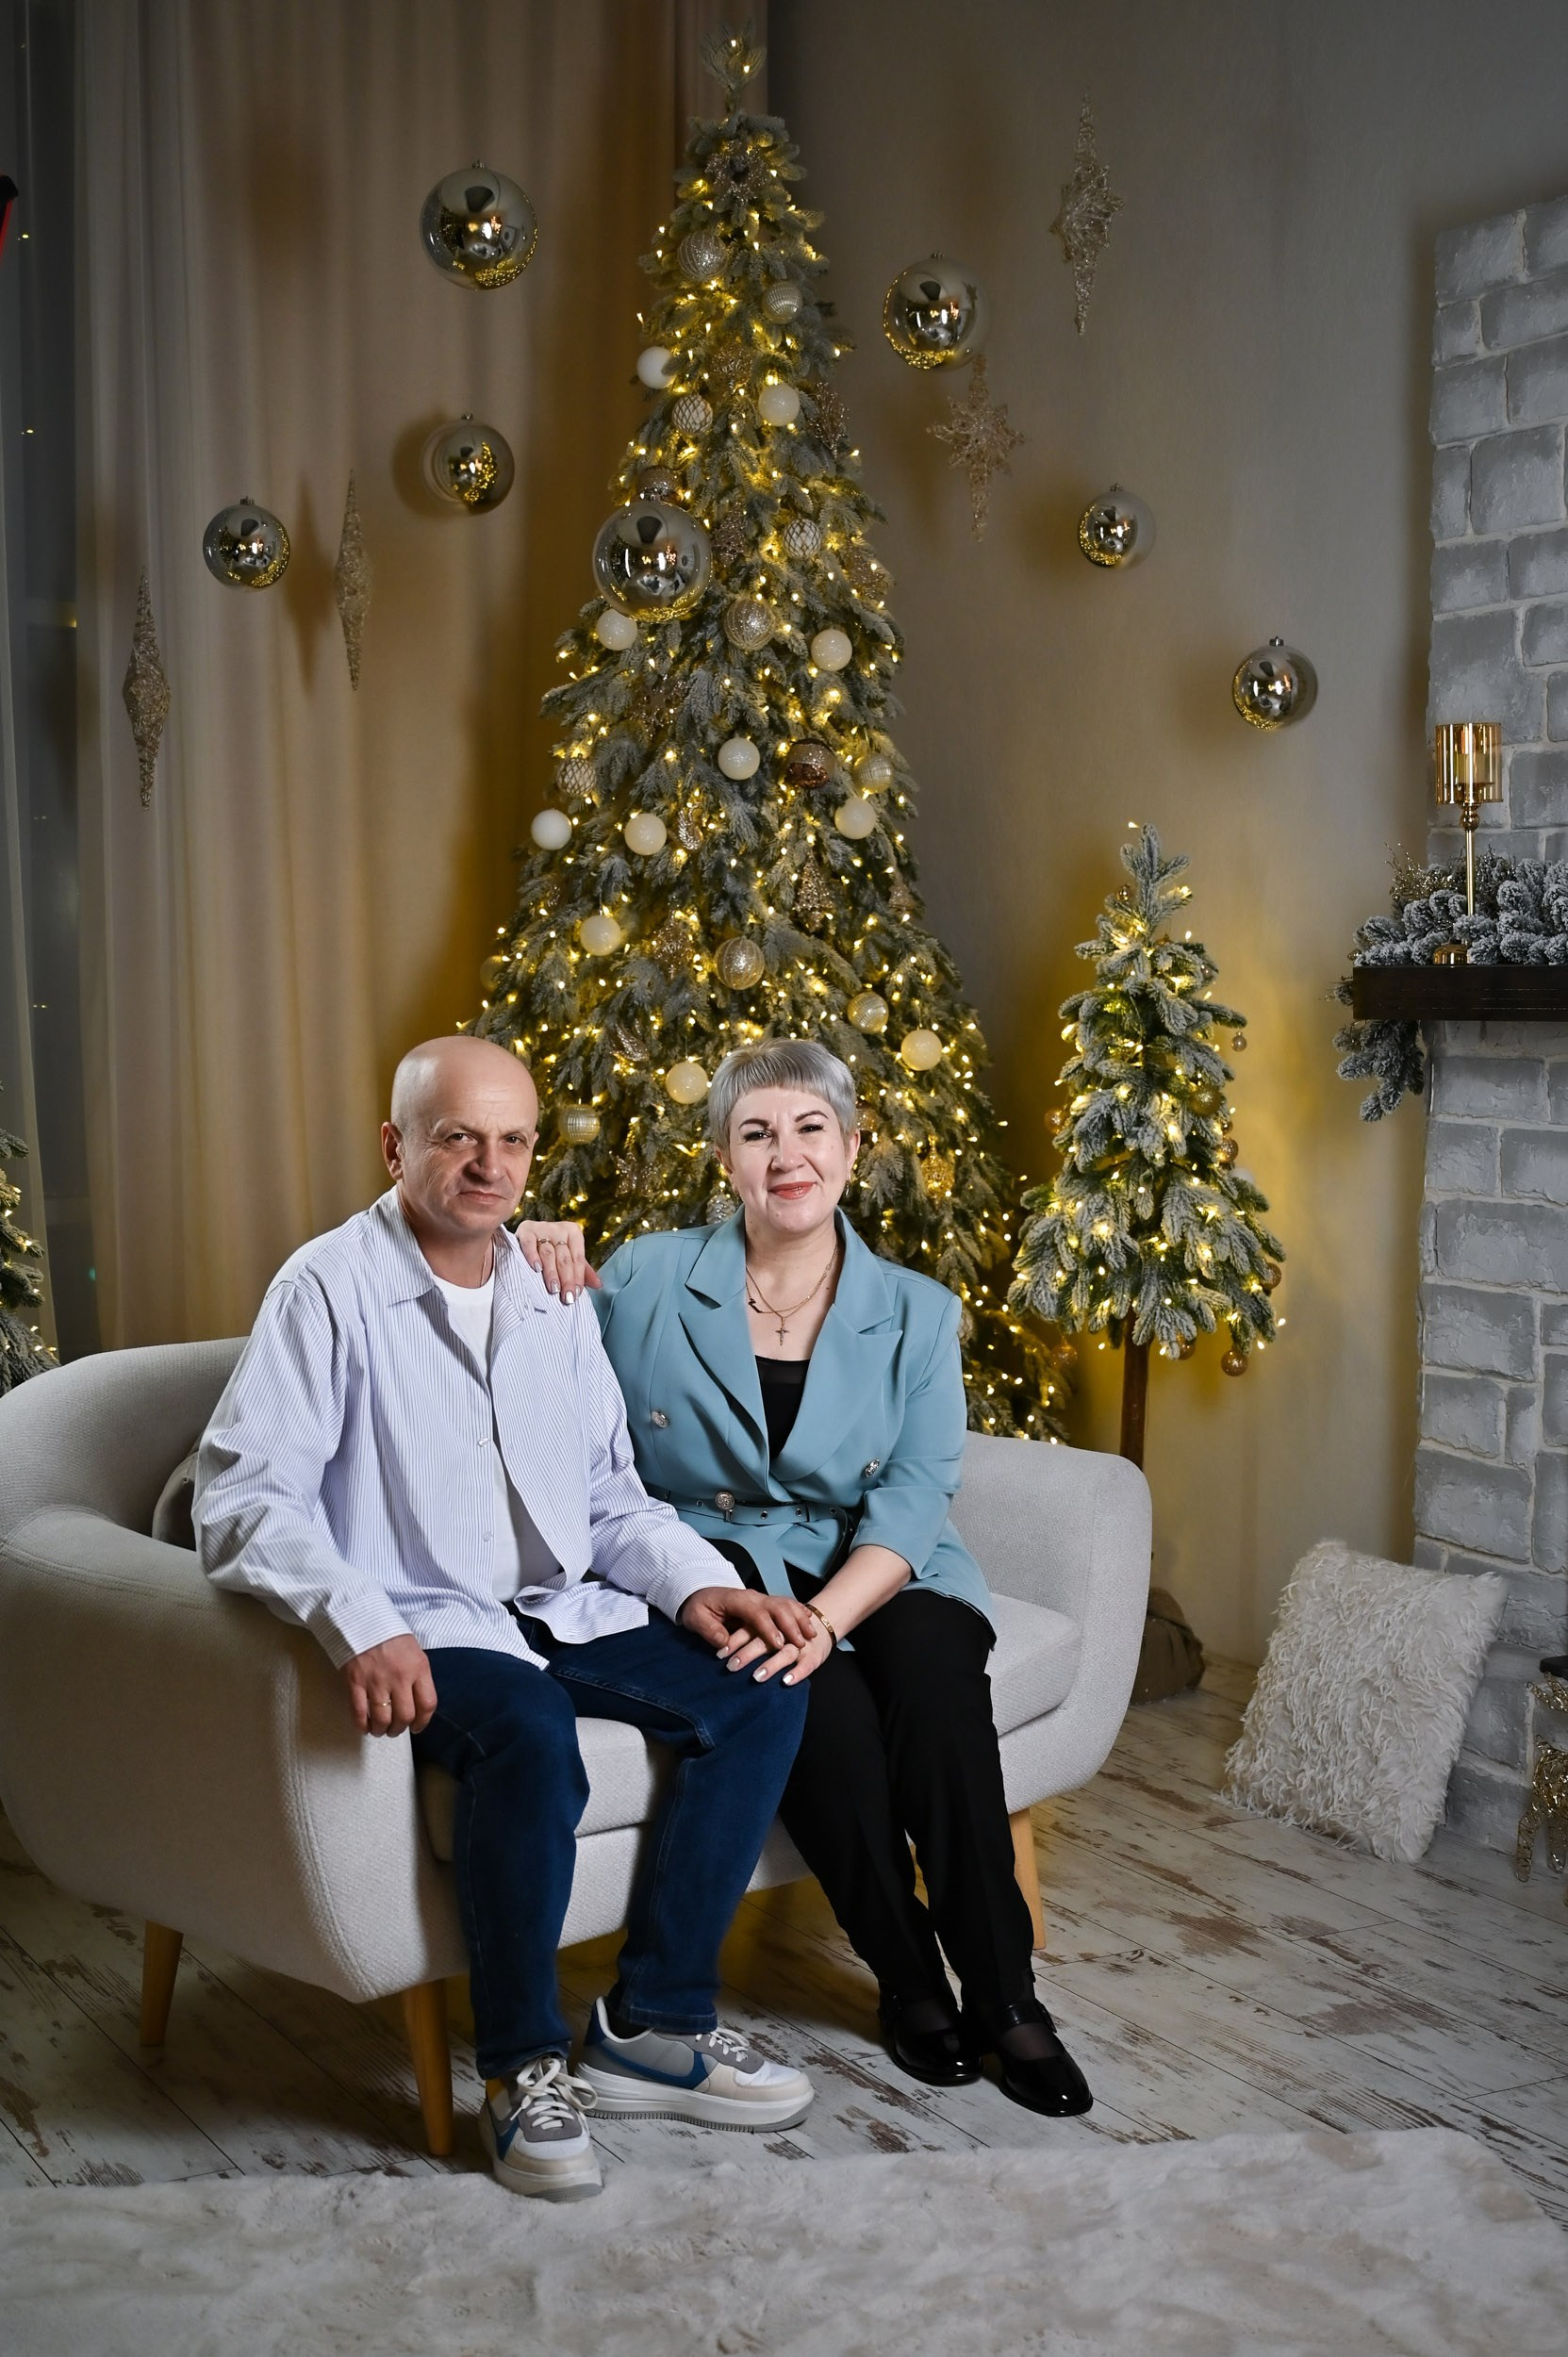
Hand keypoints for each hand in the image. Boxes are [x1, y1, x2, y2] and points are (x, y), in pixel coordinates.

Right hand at [342, 1635, 435, 1735]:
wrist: (362, 1619)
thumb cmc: (391, 1636)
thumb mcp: (415, 1653)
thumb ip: (418, 1677)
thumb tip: (417, 1703)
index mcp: (418, 1668)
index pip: (427, 1704)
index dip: (423, 1722)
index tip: (417, 1727)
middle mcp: (400, 1677)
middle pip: (405, 1716)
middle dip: (400, 1729)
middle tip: (395, 1730)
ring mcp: (376, 1681)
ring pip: (382, 1719)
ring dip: (381, 1730)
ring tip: (380, 1730)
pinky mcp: (355, 1683)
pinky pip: (359, 1713)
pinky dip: (362, 1725)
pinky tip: (364, 1727)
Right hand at [514, 1220, 599, 1302]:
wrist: (528, 1231)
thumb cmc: (553, 1246)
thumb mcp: (569, 1255)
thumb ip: (583, 1270)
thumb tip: (598, 1285)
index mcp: (573, 1232)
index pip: (578, 1258)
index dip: (578, 1277)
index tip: (576, 1294)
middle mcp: (559, 1228)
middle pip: (565, 1258)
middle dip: (566, 1279)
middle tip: (566, 1297)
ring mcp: (542, 1227)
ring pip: (548, 1253)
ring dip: (551, 1273)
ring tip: (554, 1289)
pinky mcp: (525, 1229)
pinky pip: (529, 1243)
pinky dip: (533, 1256)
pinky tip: (536, 1268)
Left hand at [679, 1586, 831, 1684]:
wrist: (699, 1594)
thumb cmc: (698, 1608)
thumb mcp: (695, 1619)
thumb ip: (709, 1630)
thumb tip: (723, 1642)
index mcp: (736, 1600)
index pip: (756, 1613)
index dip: (769, 1629)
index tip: (779, 1644)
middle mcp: (753, 1597)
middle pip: (777, 1607)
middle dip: (791, 1625)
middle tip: (801, 1643)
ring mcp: (761, 1598)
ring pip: (786, 1604)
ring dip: (800, 1619)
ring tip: (811, 1636)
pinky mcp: (765, 1603)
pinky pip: (787, 1604)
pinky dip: (800, 1612)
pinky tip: (810, 1622)